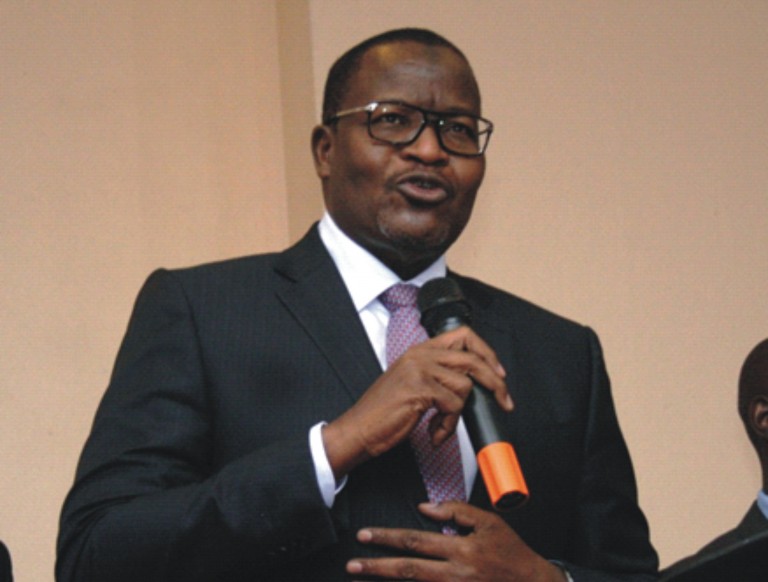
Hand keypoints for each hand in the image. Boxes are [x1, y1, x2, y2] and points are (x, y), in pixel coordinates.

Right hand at [323, 326, 511, 477]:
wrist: (359, 430)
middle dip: (494, 383)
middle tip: (504, 401)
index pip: (463, 335)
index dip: (486, 353)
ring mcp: (419, 370)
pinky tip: (434, 433)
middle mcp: (420, 355)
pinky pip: (454, 406)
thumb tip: (473, 384)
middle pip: (472, 358)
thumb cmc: (384, 412)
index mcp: (419, 350)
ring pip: (464, 386)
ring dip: (458, 415)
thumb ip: (438, 376)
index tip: (498, 373)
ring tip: (441, 426)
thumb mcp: (413, 384)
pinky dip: (448, 426)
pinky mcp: (419, 389)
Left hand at [347, 502, 566, 580]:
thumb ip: (456, 511)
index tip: (365, 536)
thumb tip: (424, 507)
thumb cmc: (512, 554)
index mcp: (461, 549)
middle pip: (408, 570)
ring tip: (362, 580)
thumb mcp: (489, 523)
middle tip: (353, 565)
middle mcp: (455, 575)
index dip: (387, 538)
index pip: (415, 540)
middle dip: (376, 566)